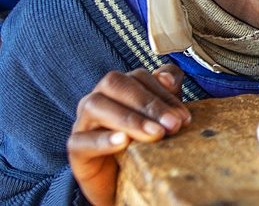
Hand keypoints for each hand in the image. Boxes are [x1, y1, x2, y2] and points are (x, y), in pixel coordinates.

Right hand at [68, 64, 190, 205]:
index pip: (138, 76)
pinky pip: (82, 140)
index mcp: (119, 87)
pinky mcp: (75, 148)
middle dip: (147, 103)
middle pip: (115, 84)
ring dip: (129, 119)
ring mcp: (83, 121)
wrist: (123, 181)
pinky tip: (124, 142)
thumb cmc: (142, 144)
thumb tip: (167, 77)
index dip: (163, 93)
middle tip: (172, 125)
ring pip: (95, 105)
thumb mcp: (161, 116)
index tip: (183, 116)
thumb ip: (168, 92)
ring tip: (155, 134)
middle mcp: (99, 98)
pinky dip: (103, 140)